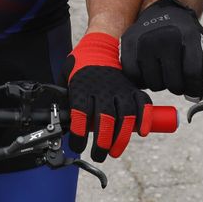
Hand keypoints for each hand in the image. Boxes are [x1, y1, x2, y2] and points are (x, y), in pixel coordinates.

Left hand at [66, 32, 151, 162]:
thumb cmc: (79, 67)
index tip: (77, 147)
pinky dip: (145, 119)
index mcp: (82, 88)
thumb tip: (57, 121)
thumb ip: (62, 99)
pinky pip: (143, 104)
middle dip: (102, 143)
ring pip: (124, 116)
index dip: (79, 135)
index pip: (80, 115)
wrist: (99, 46)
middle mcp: (102, 89)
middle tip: (98, 155)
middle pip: (104, 120)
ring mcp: (120, 89)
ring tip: (114, 152)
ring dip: (121, 138)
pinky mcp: (133, 88)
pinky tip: (142, 132)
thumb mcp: (65, 79)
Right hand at [121, 0, 202, 97]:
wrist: (163, 10)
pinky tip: (147, 72)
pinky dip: (140, 80)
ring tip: (162, 74)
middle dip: (177, 87)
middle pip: (173, 83)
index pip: (192, 73)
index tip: (192, 91)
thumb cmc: (185, 33)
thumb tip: (197, 95)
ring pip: (153, 83)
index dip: (194, 88)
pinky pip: (133, 75)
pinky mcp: (128, 43)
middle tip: (177, 82)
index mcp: (189, 36)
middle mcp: (166, 37)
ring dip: (159, 84)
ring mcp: (145, 40)